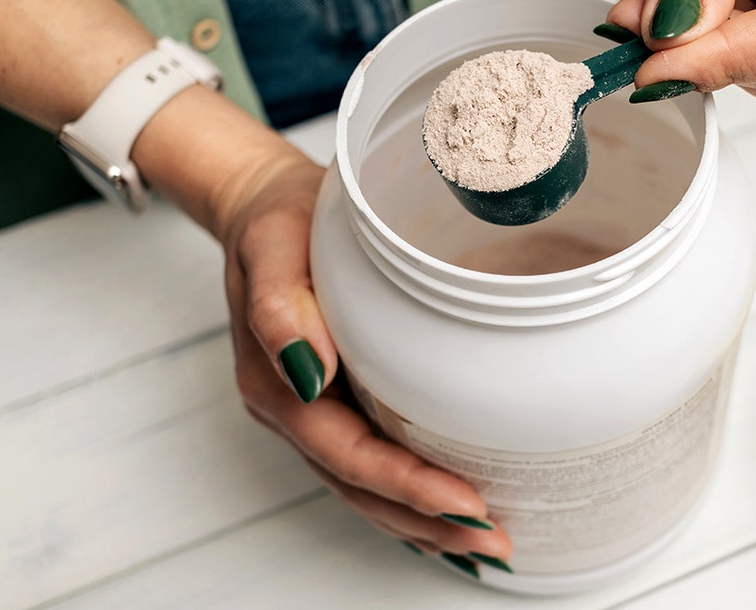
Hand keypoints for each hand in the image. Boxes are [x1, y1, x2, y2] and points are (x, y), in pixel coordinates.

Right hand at [215, 151, 512, 568]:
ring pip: (367, 488)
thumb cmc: (274, 222)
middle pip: (362, 488)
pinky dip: (408, 498)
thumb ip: (280, 307)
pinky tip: (444, 516)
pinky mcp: (336, 402)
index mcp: (278, 386)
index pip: (348, 454)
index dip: (406, 486)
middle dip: (427, 522)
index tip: (465, 505)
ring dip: (423, 523)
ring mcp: (313, 413)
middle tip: (494, 546)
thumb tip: (308, 371)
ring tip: (483, 547)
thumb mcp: (272, 245)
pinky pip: (370, 464)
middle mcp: (294, 411)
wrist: (260, 207)